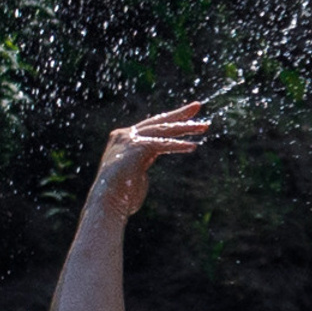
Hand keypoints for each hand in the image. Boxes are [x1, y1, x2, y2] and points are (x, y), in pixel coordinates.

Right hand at [89, 101, 209, 219]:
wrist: (107, 204)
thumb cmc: (122, 196)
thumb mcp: (136, 171)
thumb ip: (144, 160)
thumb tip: (152, 156)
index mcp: (125, 139)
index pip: (152, 126)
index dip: (171, 119)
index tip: (188, 115)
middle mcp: (124, 135)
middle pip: (158, 121)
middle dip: (180, 114)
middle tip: (197, 106)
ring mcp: (128, 140)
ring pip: (162, 129)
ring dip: (184, 127)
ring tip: (204, 127)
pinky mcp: (135, 148)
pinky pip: (161, 144)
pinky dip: (177, 145)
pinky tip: (192, 146)